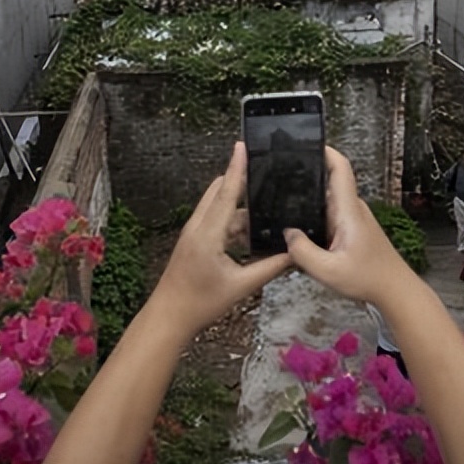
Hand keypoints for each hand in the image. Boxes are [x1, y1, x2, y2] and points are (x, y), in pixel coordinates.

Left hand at [151, 142, 291, 338]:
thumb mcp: (241, 286)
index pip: (226, 192)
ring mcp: (193, 233)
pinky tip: (252, 234)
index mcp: (208, 233)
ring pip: (218, 208)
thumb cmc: (200, 303)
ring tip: (267, 209)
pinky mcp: (194, 241)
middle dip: (240, 182)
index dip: (237, 168)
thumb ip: (270, 267)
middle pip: (219, 192)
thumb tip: (295, 254)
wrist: (169, 316)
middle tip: (265, 173)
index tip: (242, 146)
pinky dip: (233, 223)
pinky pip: (215, 222)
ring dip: (240, 208)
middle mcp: (198, 227)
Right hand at [284, 147, 416, 305]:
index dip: (325, 151)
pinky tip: (298, 226)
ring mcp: (353, 219)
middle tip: (277, 173)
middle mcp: (352, 209)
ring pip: (327, 200)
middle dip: (306, 174)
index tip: (305, 142)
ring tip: (280, 199)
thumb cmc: (368, 279)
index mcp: (348, 210)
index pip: (340, 169)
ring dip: (308, 198)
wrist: (395, 291)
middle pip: (328, 181)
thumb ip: (302, 252)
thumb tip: (287, 233)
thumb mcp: (328, 271)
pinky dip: (314, 216)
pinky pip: (329, 215)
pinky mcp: (352, 231)